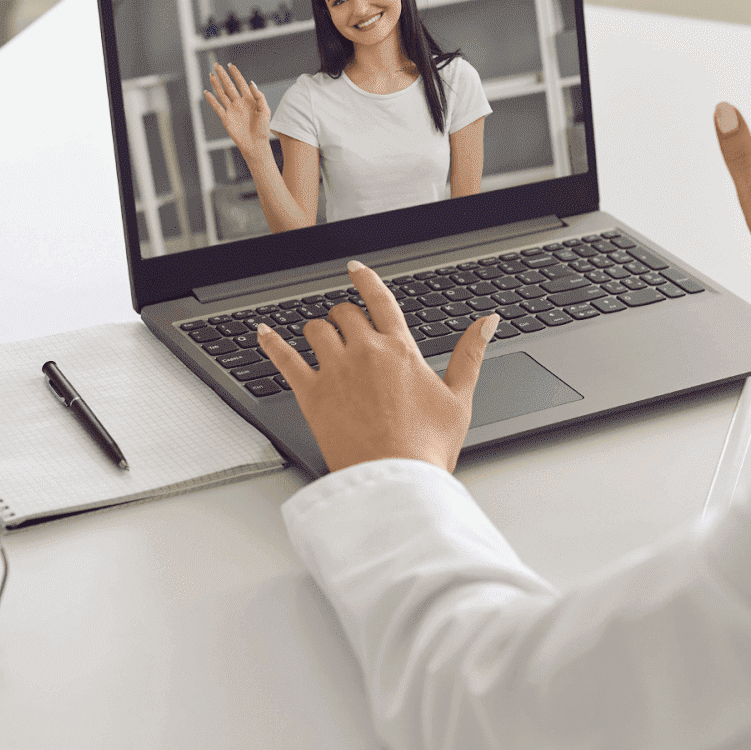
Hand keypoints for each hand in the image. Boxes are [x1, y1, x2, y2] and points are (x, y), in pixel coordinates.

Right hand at [204, 62, 271, 160]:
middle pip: (229, 86)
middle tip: (216, 65)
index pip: (241, 83)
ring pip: (222, 94)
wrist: (256, 144)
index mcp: (250, 100)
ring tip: (211, 75)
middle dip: (223, 75)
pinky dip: (211, 100)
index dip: (236, 74)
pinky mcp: (226, 118)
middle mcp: (239, 103)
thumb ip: (259, 96)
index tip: (231, 65)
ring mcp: (232, 110)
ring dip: (216, 85)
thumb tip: (251, 83)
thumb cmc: (263, 129)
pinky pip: (217, 107)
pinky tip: (207, 92)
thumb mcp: (265, 111)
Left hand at [257, 260, 499, 473]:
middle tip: (348, 329)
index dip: (366, 280)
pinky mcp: (311, 395)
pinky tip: (263, 333)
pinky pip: (284, 358)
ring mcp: (335, 371)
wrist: (395, 480)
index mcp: (400, 349)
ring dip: (319, 331)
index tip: (356, 269)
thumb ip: (470, 353)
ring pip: (316, 329)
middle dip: (346, 317)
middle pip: (345, 313)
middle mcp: (365, 352)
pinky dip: (271, 342)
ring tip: (322, 340)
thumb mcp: (459, 398)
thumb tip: (486, 321)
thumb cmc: (427, 446)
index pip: (380, 300)